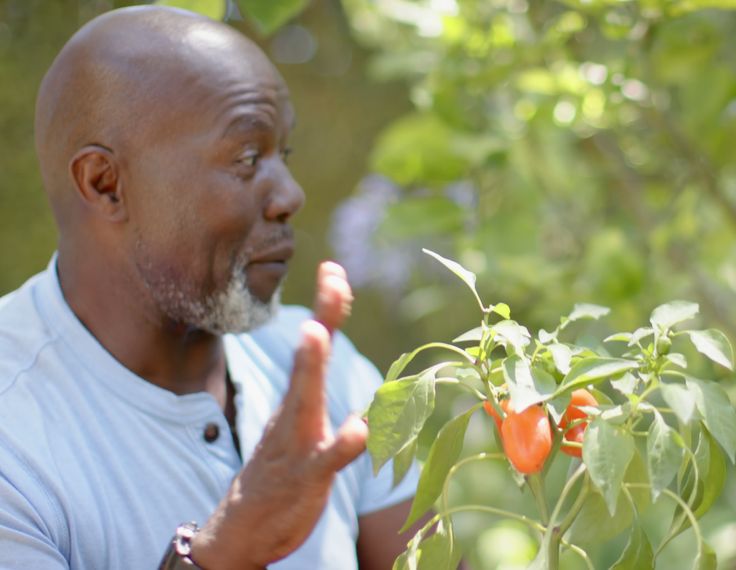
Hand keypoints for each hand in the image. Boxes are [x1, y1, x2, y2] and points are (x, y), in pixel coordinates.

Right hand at [190, 262, 367, 568]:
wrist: (244, 528)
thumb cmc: (282, 471)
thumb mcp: (305, 429)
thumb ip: (330, 405)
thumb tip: (359, 395)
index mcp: (298, 399)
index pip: (315, 346)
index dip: (327, 308)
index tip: (335, 268)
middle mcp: (295, 413)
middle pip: (308, 360)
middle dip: (320, 320)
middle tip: (331, 281)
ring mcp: (296, 443)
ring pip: (304, 400)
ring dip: (310, 367)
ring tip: (316, 333)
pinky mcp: (304, 477)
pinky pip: (323, 459)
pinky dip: (341, 444)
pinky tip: (357, 430)